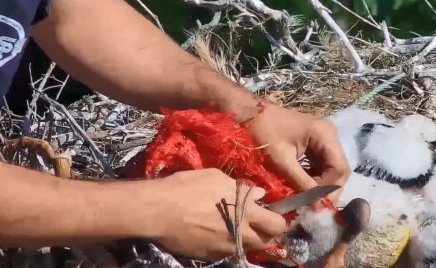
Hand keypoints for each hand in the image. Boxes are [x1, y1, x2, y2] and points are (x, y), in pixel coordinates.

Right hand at [153, 168, 287, 260]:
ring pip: (248, 249)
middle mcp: (239, 235)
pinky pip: (228, 252)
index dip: (279, 220)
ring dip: (248, 240)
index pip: (277, 225)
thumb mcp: (216, 178)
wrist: (157, 211)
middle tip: (259, 223)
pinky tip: (218, 232)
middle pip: (267, 243)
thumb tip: (259, 194)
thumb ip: (242, 188)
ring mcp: (224, 249)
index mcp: (246, 213)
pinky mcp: (210, 257)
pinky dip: (229, 244)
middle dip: (267, 234)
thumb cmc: (187, 188)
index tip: (273, 214)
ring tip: (237, 227)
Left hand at [249, 103, 350, 200]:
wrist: (249, 114)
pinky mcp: (314, 142)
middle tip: (311, 204)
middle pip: (338, 168)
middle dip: (326, 189)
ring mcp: (322, 137)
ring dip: (320, 184)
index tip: (316, 204)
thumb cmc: (263, 133)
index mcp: (324, 134)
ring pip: (330, 168)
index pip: (340, 168)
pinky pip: (321, 163)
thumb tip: (318, 207)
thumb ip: (301, 183)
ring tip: (305, 196)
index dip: (331, 189)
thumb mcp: (282, 161)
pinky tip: (302, 185)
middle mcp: (329, 134)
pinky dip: (314, 177)